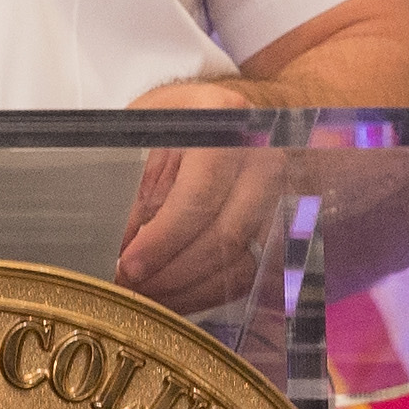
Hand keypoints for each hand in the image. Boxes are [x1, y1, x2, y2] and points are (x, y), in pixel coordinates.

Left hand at [119, 80, 292, 312]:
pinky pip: (253, 273)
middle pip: (225, 235)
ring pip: (242, 262)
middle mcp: (263, 155)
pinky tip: (177, 295)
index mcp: (224, 119)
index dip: (164, 238)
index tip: (130, 264)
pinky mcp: (283, 223)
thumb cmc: (174, 121)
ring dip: (190, 290)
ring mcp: (282, 191)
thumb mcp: (144, 133)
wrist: (220, 114)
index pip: (200, 194)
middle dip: (173, 273)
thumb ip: (137, 187)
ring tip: (149, 295)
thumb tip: (124, 249)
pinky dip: (211, 291)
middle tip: (133, 287)